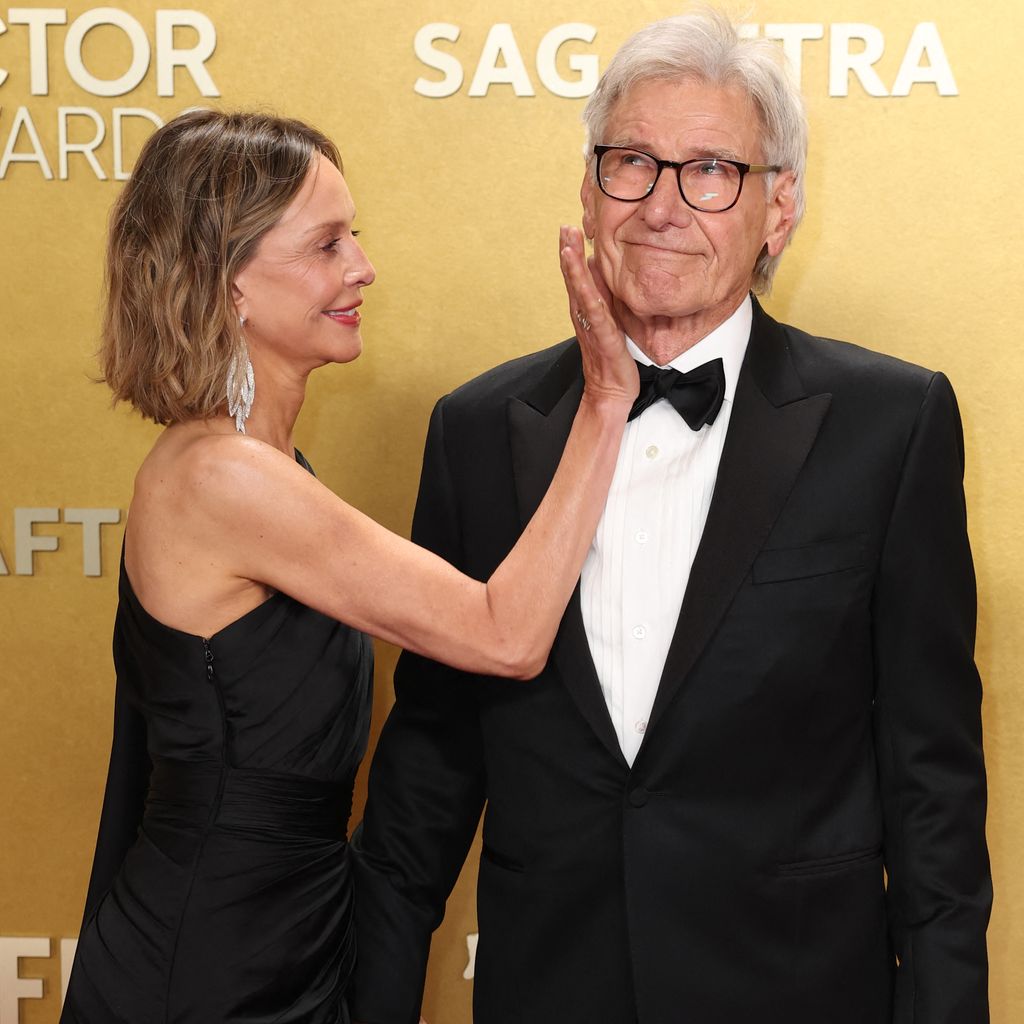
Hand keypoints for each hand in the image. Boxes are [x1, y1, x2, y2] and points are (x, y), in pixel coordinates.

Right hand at [559, 225, 636, 407]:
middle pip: (572, 278)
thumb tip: (601, 271)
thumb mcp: (610, 321)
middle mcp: (583, 314)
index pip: (576, 276)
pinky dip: (587, 292)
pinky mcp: (603, 335)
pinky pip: (594, 311)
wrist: (610, 391)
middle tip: (564, 227)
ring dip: (572, 268)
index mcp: (586, 309)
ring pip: (579, 291)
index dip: (572, 252)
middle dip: (568, 252)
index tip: (569, 228)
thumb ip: (604, 298)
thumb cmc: (611, 358)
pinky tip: (584, 279)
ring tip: (567, 245)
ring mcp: (591, 325)